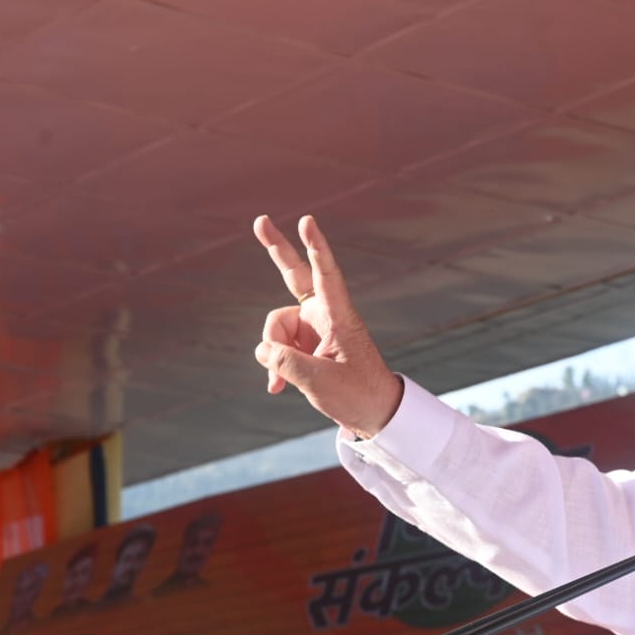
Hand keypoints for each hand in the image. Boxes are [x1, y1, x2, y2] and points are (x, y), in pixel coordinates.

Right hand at [253, 215, 402, 436]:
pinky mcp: (305, 344)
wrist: (373, 413)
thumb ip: (285, 362)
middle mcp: (324, 315)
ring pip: (275, 327)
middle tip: (260, 221)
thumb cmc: (358, 394)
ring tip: (285, 381)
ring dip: (274, 354)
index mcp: (339, 316)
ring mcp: (313, 328)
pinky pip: (277, 347)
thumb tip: (262, 350)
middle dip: (277, 249)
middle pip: (295, 275)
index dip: (316, 247)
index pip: (326, 274)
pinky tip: (276, 387)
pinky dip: (275, 366)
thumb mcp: (319, 381)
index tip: (307, 221)